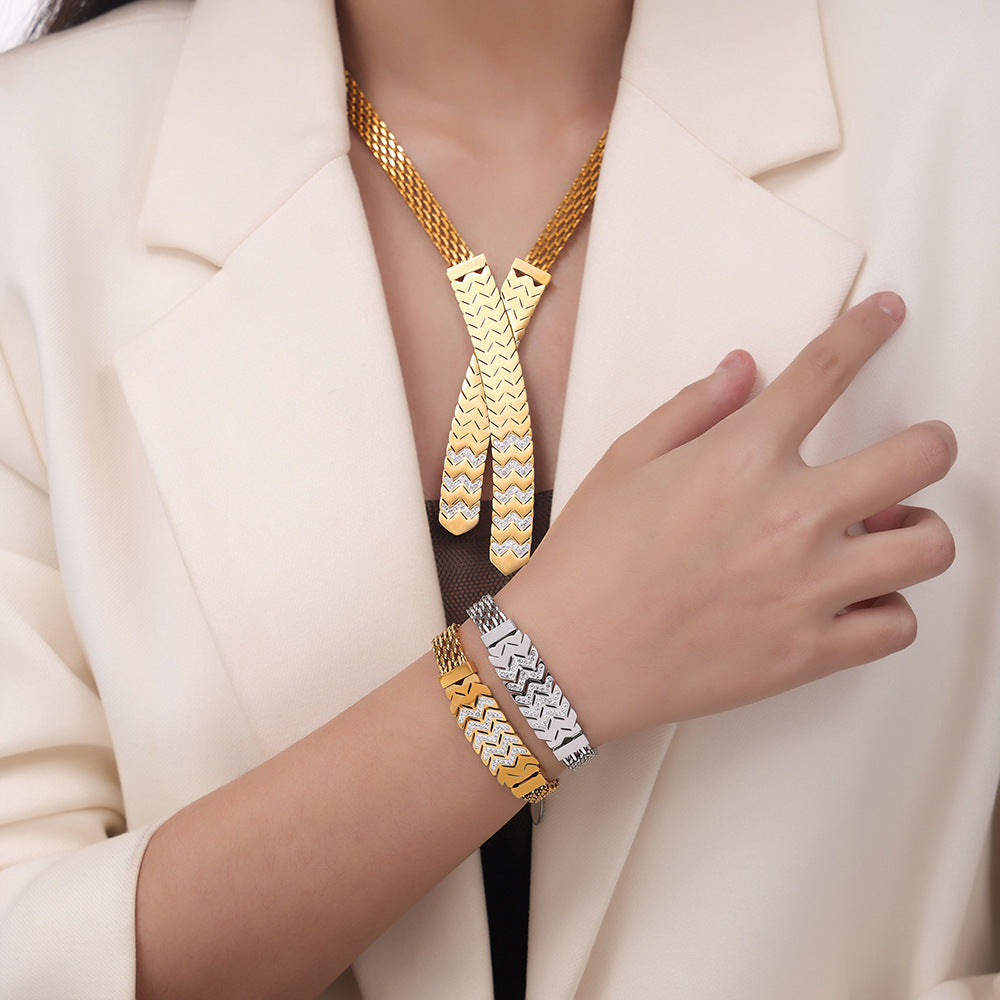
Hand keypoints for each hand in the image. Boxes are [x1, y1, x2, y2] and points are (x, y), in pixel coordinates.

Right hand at [500, 293, 955, 745]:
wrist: (569, 656)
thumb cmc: (590, 559)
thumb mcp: (627, 461)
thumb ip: (694, 407)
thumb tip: (743, 369)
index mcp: (742, 456)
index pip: (828, 370)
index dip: (867, 329)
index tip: (887, 315)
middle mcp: (792, 515)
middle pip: (921, 457)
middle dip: (933, 442)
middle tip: (921, 447)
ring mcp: (809, 587)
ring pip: (929, 547)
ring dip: (919, 531)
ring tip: (889, 533)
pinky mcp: (810, 652)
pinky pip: (897, 625)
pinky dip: (887, 608)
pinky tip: (856, 598)